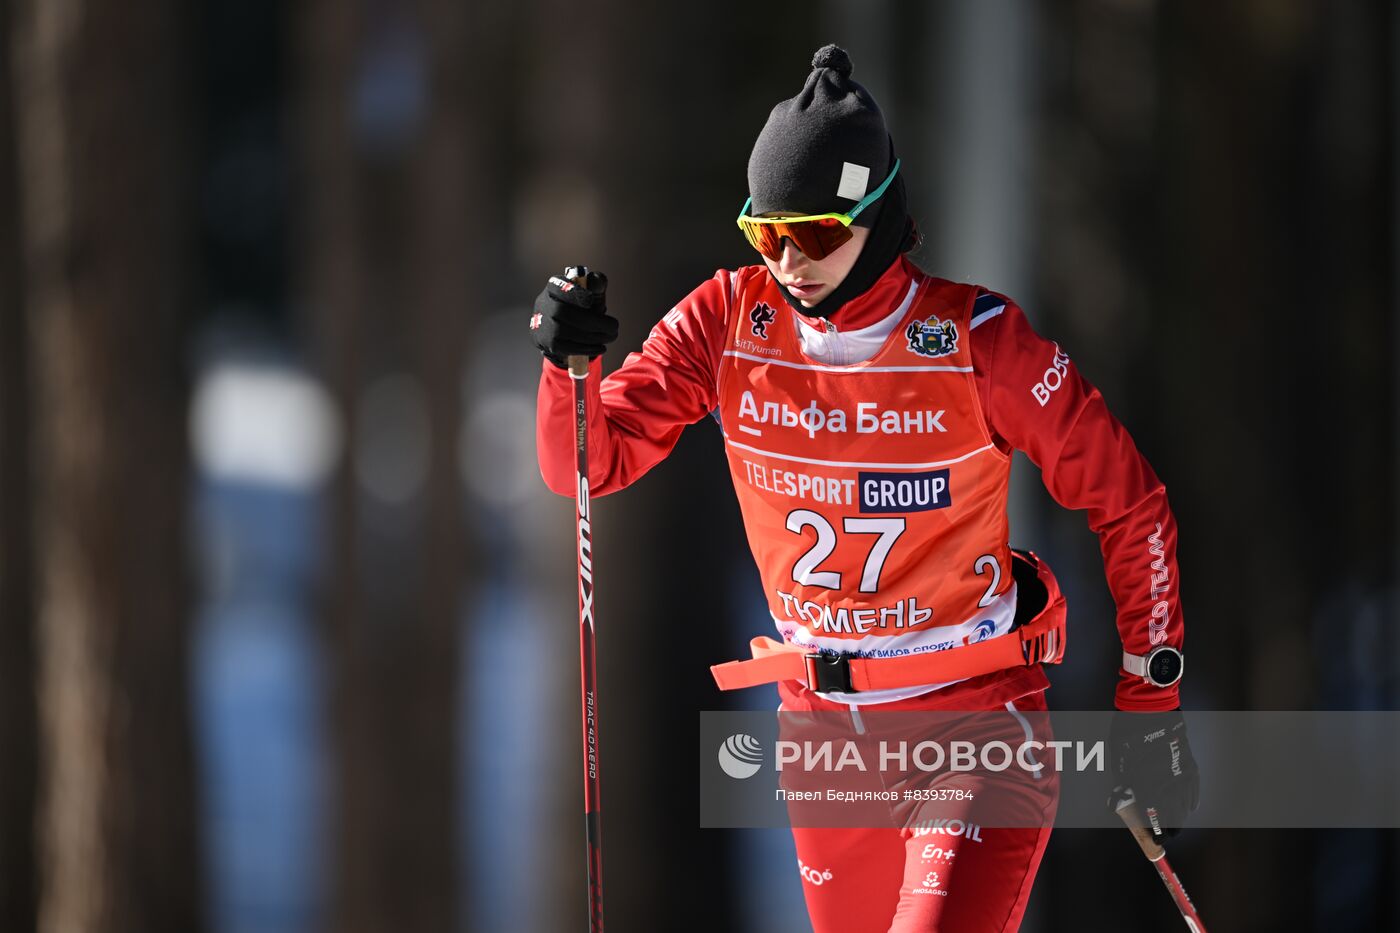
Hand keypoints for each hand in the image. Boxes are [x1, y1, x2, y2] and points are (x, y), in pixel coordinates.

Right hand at [530, 270, 617, 367]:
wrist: (559, 330)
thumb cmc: (578, 308)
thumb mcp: (588, 294)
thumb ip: (595, 285)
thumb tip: (598, 279)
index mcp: (554, 287)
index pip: (558, 286)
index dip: (573, 292)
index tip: (590, 300)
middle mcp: (544, 304)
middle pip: (564, 312)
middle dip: (593, 321)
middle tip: (614, 327)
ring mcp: (543, 325)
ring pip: (566, 332)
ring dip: (594, 337)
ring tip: (610, 337)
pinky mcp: (547, 342)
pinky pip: (567, 347)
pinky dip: (587, 348)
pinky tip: (601, 346)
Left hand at [1108, 708, 1199, 841]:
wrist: (1151, 710)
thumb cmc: (1128, 735)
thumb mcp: (1119, 760)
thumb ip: (1124, 783)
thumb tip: (1125, 800)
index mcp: (1148, 783)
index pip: (1155, 816)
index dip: (1157, 831)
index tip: (1157, 840)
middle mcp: (1168, 783)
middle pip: (1174, 815)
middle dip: (1170, 827)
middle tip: (1167, 834)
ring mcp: (1182, 775)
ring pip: (1185, 805)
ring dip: (1180, 815)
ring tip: (1175, 823)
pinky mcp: (1190, 765)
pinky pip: (1194, 791)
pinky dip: (1191, 801)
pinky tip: (1188, 807)